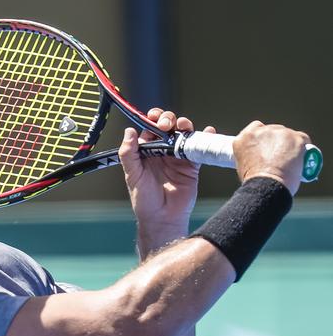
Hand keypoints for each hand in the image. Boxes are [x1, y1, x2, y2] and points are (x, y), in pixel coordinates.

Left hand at [119, 108, 215, 252]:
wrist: (162, 218)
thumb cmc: (144, 200)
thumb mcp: (132, 175)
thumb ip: (129, 154)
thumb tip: (129, 131)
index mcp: (147, 151)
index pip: (151, 128)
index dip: (154, 119)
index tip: (155, 117)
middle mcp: (163, 151)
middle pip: (169, 126)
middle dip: (169, 119)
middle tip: (167, 126)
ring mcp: (178, 157)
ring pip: (184, 133)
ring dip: (185, 125)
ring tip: (184, 127)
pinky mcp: (192, 165)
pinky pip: (198, 148)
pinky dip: (204, 137)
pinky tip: (206, 131)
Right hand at [233, 120, 310, 195]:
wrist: (266, 187)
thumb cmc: (254, 183)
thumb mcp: (244, 166)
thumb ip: (252, 155)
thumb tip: (263, 158)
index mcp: (245, 138)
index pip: (256, 128)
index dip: (263, 138)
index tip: (265, 147)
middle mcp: (262, 131)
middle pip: (273, 131)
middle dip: (277, 142)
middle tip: (278, 159)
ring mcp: (280, 133)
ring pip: (288, 135)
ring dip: (289, 145)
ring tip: (289, 162)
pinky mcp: (296, 138)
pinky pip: (302, 139)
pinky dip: (303, 148)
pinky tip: (300, 158)